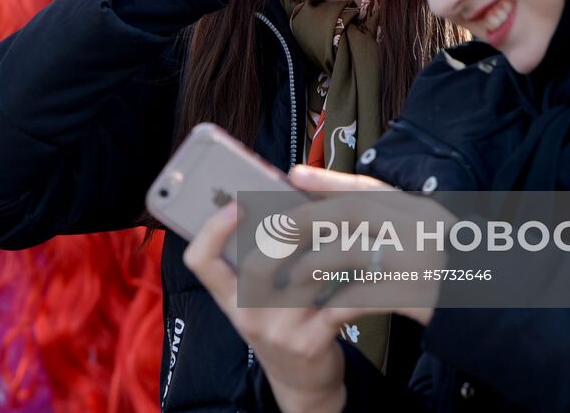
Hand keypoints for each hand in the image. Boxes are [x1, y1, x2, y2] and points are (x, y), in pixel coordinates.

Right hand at [185, 202, 348, 412]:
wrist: (303, 380)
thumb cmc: (283, 320)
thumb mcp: (260, 295)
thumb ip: (260, 253)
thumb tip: (282, 189)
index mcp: (229, 295)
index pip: (200, 260)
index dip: (212, 230)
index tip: (236, 204)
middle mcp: (247, 314)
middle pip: (256, 266)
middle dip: (286, 232)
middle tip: (308, 211)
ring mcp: (277, 331)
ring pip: (305, 278)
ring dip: (331, 249)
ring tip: (348, 229)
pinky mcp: (310, 343)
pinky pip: (337, 302)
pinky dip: (357, 282)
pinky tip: (368, 266)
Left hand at [286, 167, 445, 324]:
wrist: (498, 305)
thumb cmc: (454, 267)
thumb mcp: (427, 232)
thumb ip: (388, 218)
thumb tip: (332, 205)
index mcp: (421, 210)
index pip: (366, 188)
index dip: (327, 181)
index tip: (292, 175)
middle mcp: (419, 227)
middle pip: (352, 212)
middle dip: (309, 218)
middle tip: (277, 228)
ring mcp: (418, 261)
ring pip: (352, 250)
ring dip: (315, 261)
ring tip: (292, 275)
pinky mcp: (416, 297)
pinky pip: (365, 295)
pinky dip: (339, 300)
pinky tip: (323, 307)